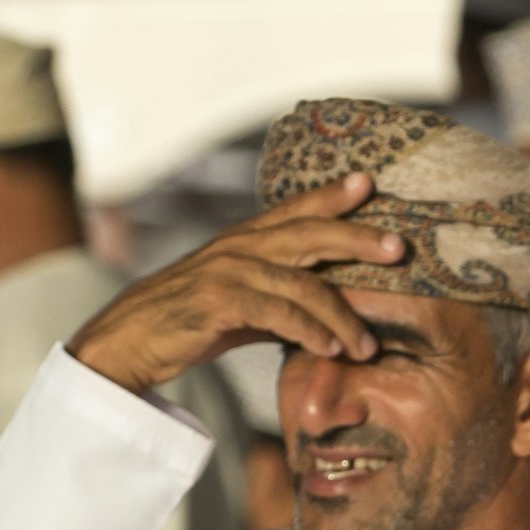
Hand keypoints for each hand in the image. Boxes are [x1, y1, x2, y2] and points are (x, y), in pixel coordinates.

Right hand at [65, 174, 401, 394]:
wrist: (131, 340)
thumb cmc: (193, 321)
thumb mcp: (244, 300)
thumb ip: (283, 295)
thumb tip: (332, 309)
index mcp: (246, 242)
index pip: (294, 210)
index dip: (331, 195)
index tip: (368, 181)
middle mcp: (239, 248)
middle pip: (308, 234)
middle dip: (356, 237)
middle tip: (397, 246)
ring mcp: (227, 273)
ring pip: (301, 285)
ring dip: (341, 317)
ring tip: (368, 345)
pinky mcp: (217, 303)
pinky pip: (276, 314)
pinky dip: (309, 332)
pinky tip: (331, 349)